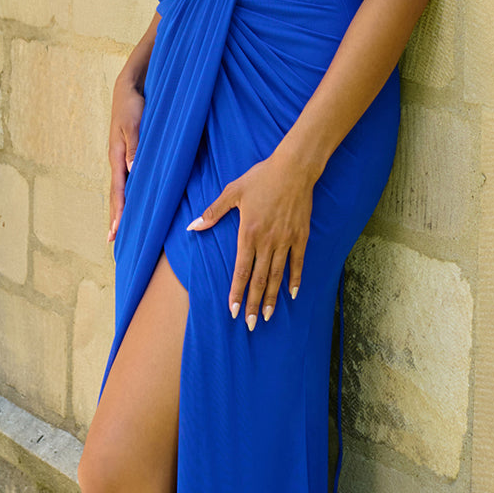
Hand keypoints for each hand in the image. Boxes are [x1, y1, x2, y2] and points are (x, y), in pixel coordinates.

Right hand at [108, 73, 145, 241]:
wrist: (128, 87)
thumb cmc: (132, 104)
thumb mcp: (133, 124)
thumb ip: (134, 147)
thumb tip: (132, 171)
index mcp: (117, 157)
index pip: (117, 191)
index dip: (117, 212)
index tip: (114, 232)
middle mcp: (118, 161)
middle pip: (117, 194)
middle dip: (116, 217)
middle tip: (114, 239)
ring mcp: (123, 158)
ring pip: (124, 187)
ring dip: (123, 207)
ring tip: (123, 227)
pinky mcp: (131, 153)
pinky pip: (131, 177)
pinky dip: (132, 192)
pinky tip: (136, 200)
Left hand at [186, 150, 313, 328]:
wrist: (294, 168)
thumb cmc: (261, 177)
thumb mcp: (232, 192)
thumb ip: (213, 212)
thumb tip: (193, 227)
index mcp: (248, 233)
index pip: (241, 270)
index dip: (237, 292)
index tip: (233, 310)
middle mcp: (268, 241)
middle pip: (259, 279)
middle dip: (254, 303)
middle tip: (250, 324)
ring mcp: (286, 240)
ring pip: (277, 275)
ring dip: (272, 297)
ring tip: (268, 316)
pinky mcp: (301, 236)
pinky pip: (298, 262)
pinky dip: (295, 279)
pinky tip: (292, 294)